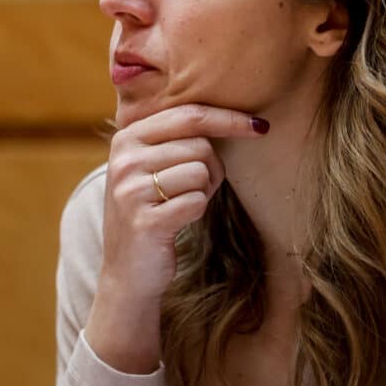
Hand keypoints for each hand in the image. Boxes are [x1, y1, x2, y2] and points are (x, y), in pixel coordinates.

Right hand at [83, 104, 267, 372]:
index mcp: (127, 137)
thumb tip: (242, 117)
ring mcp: (131, 189)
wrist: (127, 270)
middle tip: (194, 189)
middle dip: (212, 168)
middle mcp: (124, 159)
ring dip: (203, 191)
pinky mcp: (144, 220)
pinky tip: (176, 221)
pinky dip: (196, 211)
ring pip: (200, 172)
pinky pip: (196, 202)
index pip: (188, 114)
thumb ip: (181, 137)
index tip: (261, 125)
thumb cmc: (154, 210)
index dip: (229, 118)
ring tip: (181, 204)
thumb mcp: (155, 165)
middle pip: (199, 145)